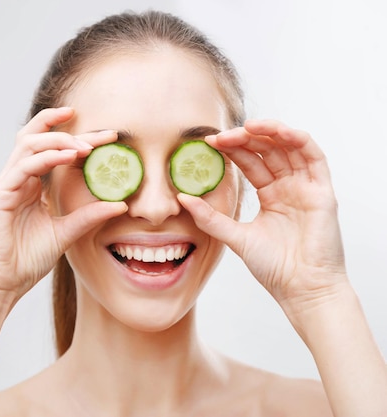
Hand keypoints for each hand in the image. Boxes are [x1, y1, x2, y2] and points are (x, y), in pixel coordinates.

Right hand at [0, 108, 126, 301]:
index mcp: (31, 185)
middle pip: (39, 137)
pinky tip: (69, 156)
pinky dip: (47, 157)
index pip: (53, 150)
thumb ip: (88, 216)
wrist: (0, 284)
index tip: (109, 137)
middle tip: (104, 134)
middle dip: (69, 129)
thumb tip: (120, 205)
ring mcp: (7, 184)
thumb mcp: (65, 233)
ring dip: (59, 139)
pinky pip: (23, 166)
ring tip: (87, 146)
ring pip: (29, 144)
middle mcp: (18, 179)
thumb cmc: (25, 260)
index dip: (78, 138)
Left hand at [178, 120, 347, 306]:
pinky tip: (277, 131)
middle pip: (268, 151)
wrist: (301, 290)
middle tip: (221, 136)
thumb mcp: (235, 236)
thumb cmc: (274, 268)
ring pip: (289, 147)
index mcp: (272, 196)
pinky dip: (297, 140)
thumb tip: (181, 198)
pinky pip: (314, 157)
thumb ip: (210, 218)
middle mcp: (289, 188)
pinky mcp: (322, 192)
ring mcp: (306, 188)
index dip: (232, 150)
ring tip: (246, 127)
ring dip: (270, 132)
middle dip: (245, 139)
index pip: (251, 163)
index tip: (209, 143)